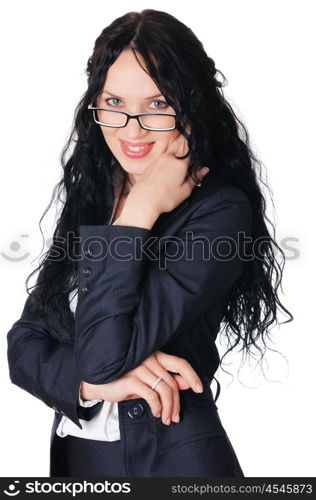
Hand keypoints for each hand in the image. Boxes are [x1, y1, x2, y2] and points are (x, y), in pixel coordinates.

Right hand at [80, 350, 203, 424]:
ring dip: (168, 408)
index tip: (199, 388)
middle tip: (175, 417)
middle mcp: (150, 359)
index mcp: (156, 356)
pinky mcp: (131, 379)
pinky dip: (157, 407)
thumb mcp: (148, 380)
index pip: (180, 363)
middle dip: (177, 403)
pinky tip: (155, 413)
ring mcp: (140, 368)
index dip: (192, 375)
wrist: (100, 382)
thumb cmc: (126, 380)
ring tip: (165, 419)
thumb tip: (187, 384)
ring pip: (165, 390)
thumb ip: (167, 380)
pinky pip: (152, 396)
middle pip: (173, 383)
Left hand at [123, 133, 209, 216]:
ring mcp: (158, 161)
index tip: (194, 136)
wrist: (143, 202)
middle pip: (179, 146)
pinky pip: (161, 159)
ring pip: (170, 152)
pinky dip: (166, 160)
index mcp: (179, 163)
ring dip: (175, 153)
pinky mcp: (150, 166)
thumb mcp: (185, 191)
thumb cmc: (164, 199)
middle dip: (184, 144)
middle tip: (187, 141)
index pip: (189, 148)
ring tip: (178, 160)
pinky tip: (167, 170)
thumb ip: (195, 178)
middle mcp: (168, 158)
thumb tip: (204, 170)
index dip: (193, 143)